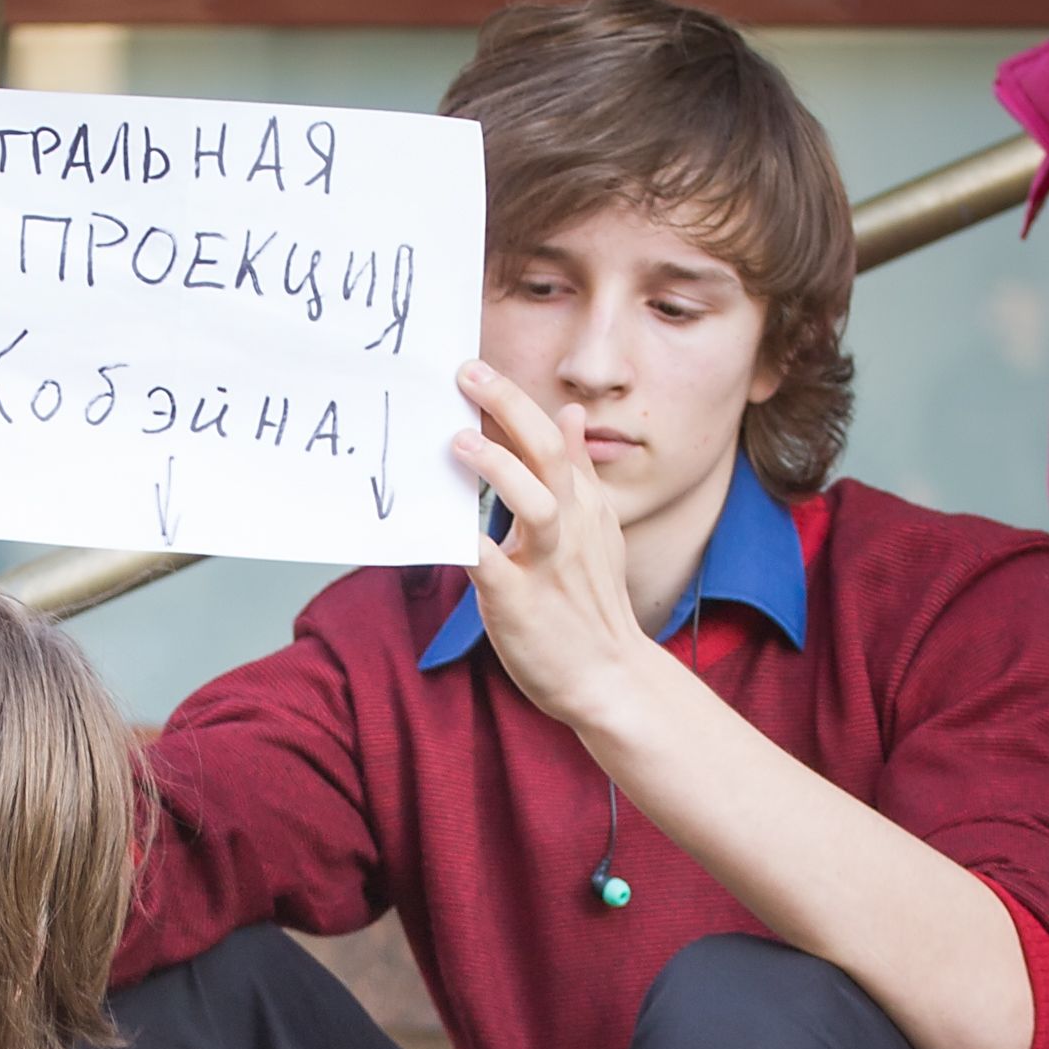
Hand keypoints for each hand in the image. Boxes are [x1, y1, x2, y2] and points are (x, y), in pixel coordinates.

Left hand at [449, 359, 650, 731]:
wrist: (610, 678)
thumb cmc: (592, 603)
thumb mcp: (598, 527)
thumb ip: (581, 470)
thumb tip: (571, 412)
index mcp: (585, 505)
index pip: (553, 439)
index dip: (516, 401)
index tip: (476, 369)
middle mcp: (572, 527)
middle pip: (547, 453)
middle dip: (509, 408)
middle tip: (468, 374)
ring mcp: (549, 564)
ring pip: (536, 503)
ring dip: (501, 469)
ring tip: (461, 442)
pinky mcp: (521, 602)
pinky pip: (492, 565)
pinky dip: (467, 544)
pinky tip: (437, 526)